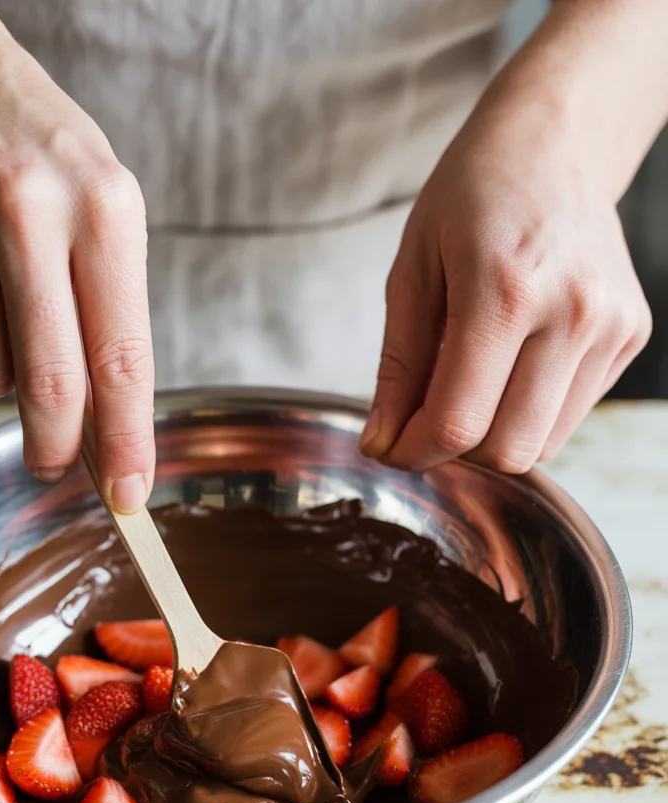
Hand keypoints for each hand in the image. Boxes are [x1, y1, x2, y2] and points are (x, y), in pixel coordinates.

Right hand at [0, 6, 153, 508]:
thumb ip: (111, 317)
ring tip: (8, 312)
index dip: (126, 440)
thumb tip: (106, 430)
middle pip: (49, 386)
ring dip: (2, 376)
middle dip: (55, 449)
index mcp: (105, 209)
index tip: (128, 494)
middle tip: (53, 464)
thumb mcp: (106, 211)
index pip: (122, 356)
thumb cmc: (43, 154)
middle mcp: (31, 212)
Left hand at [362, 86, 651, 472]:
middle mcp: (571, 313)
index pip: (458, 423)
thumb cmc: (473, 195)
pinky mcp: (630, 337)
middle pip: (506, 451)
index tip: (390, 446)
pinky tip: (512, 362)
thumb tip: (382, 442)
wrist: (556, 142)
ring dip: (493, 436)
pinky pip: (569, 417)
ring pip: (542, 445)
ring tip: (470, 382)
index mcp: (504, 290)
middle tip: (426, 416)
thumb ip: (397, 366)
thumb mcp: (412, 270)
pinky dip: (529, 412)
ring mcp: (610, 328)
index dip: (413, 452)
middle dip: (454, 451)